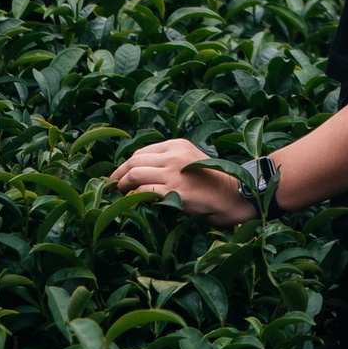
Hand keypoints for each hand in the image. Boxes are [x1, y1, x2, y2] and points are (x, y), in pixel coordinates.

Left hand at [108, 136, 247, 226]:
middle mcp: (173, 155)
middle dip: (118, 175)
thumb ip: (171, 163)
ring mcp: (173, 172)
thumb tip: (143, 177)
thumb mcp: (192, 161)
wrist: (236, 195)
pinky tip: (132, 203)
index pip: (142, 152)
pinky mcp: (174, 191)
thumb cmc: (215, 183)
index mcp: (177, 145)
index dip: (127, 166)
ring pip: (134, 173)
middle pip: (134, 161)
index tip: (119, 177)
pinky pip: (143, 191)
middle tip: (111, 188)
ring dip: (122, 186)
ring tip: (120, 196)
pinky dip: (133, 197)